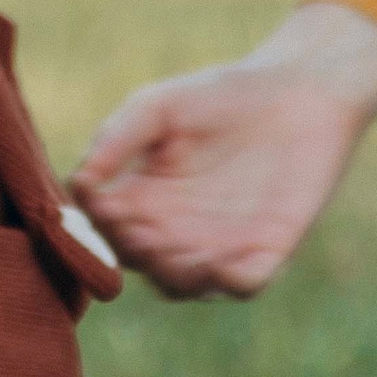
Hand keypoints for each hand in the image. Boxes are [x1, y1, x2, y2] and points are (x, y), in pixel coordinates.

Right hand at [70, 5, 376, 296]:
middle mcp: (176, 230)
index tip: (105, 204)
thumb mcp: (156, 107)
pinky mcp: (268, 249)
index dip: (100, 227)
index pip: (107, 232)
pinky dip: (229, 280)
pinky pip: (244, 284)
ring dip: (174, 272)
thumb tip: (78, 184)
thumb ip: (115, 139)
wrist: (297, 90)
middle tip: (141, 227)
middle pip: (142, 264)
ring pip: (185, 285)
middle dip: (137, 251)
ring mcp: (221, 245)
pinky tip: (221, 259)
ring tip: (174, 246)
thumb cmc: (219, 94)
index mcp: (142, 200)